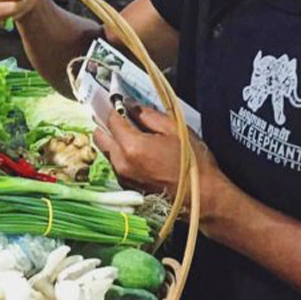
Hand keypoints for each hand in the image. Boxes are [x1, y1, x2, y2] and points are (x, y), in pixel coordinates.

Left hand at [94, 104, 225, 217]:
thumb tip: (130, 105)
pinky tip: (140, 153)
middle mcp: (121, 162)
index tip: (121, 102)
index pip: (111, 119)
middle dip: (108, 124)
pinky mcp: (126, 185)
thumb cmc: (192, 163)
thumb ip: (148, 115)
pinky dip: (121, 155)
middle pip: (100, 136)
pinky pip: (115, 164)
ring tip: (135, 136)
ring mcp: (122, 176)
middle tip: (123, 118)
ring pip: (107, 151)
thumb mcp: (174, 129)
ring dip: (114, 140)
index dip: (115, 108)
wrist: (201, 197)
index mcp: (131, 146)